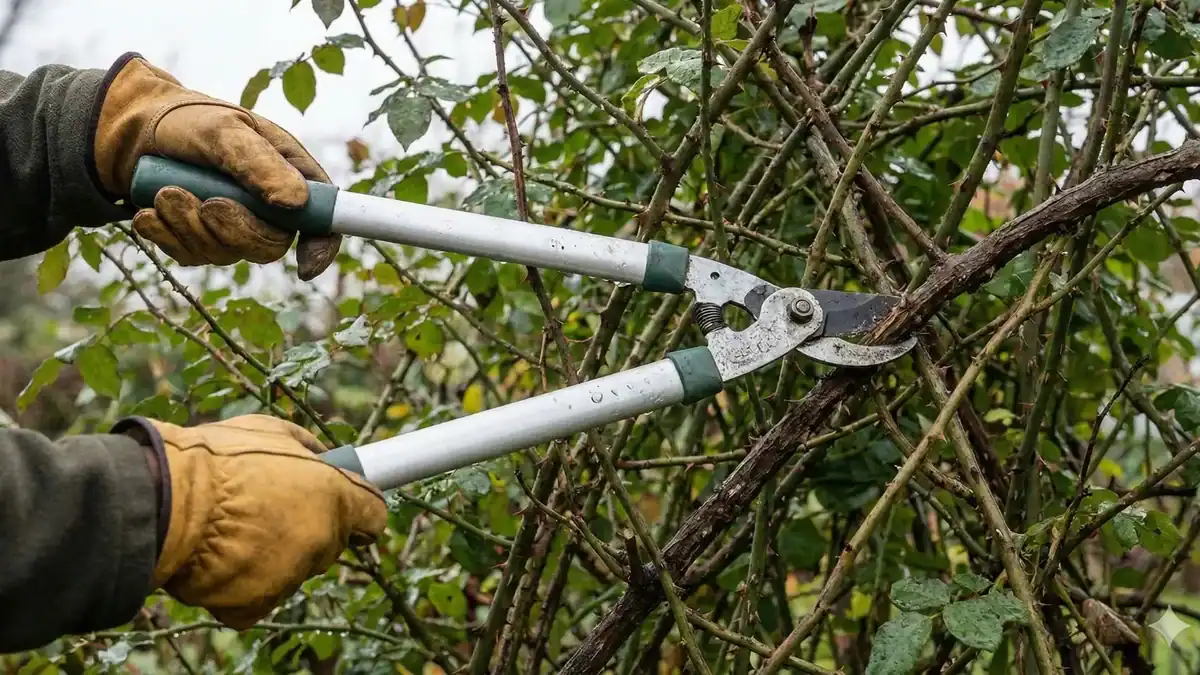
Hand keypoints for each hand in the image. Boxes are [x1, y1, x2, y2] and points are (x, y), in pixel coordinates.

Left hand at [94, 54, 338, 279]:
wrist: (133, 131)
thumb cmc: (189, 120)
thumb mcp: (225, 131)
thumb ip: (259, 164)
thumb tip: (296, 202)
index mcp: (289, 175)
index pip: (322, 221)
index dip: (320, 247)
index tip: (304, 268)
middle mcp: (267, 207)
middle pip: (270, 246)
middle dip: (234, 230)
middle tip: (205, 204)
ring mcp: (233, 227)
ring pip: (225, 254)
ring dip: (190, 227)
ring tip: (164, 194)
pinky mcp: (198, 239)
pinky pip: (190, 256)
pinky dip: (166, 237)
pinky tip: (149, 214)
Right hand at [126, 415, 386, 627]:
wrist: (166, 499)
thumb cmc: (217, 459)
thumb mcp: (269, 430)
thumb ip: (306, 444)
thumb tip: (323, 452)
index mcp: (334, 497)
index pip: (373, 515)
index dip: (357, 508)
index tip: (345, 505)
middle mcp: (320, 540)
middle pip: (331, 542)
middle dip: (309, 527)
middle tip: (269, 508)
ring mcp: (290, 575)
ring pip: (294, 568)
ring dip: (275, 553)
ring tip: (234, 527)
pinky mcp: (256, 604)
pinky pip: (260, 596)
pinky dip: (245, 583)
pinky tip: (223, 558)